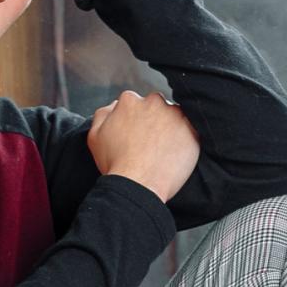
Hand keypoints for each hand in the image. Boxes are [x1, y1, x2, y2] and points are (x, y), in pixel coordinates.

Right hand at [87, 89, 199, 204]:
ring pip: (174, 117)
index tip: (137, 135)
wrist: (138, 185)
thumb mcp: (95, 136)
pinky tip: (173, 154)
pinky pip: (190, 130)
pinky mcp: (191, 129)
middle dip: (154, 121)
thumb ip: (104, 114)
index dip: (136, 121)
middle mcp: (153, 101)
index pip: (136, 104)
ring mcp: (175, 114)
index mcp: (129, 101)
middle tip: (150, 144)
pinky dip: (184, 140)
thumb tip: (114, 106)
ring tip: (162, 151)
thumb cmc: (116, 164)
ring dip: (170, 129)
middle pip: (156, 107)